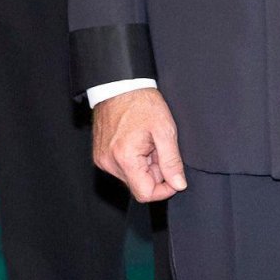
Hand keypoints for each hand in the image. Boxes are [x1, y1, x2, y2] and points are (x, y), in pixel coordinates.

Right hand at [93, 87, 186, 202]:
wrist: (119, 86)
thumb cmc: (142, 104)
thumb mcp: (165, 131)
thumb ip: (172, 161)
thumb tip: (179, 184)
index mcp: (125, 158)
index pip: (145, 194)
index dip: (164, 189)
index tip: (174, 176)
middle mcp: (109, 163)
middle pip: (139, 185)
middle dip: (155, 172)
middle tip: (159, 148)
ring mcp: (102, 160)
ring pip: (131, 177)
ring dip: (145, 166)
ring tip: (148, 143)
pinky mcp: (100, 155)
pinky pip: (122, 168)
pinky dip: (134, 160)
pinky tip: (138, 142)